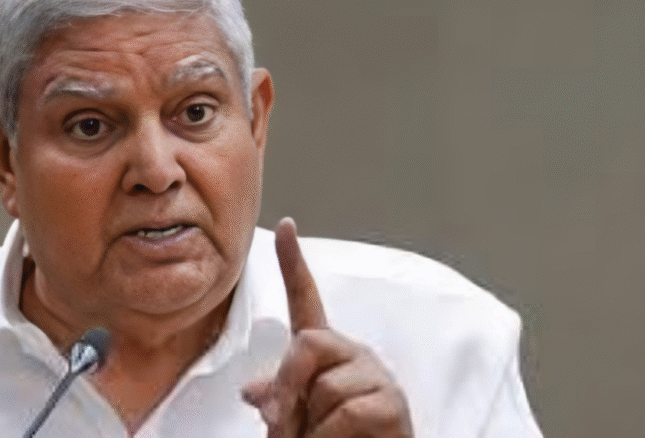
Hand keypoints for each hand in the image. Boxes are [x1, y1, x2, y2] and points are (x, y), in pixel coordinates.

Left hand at [242, 218, 412, 437]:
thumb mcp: (295, 419)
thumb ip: (277, 398)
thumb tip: (251, 390)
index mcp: (325, 353)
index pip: (306, 300)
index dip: (292, 264)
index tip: (285, 227)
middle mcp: (352, 355)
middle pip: (307, 343)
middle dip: (288, 385)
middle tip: (284, 424)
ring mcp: (376, 376)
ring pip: (326, 388)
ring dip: (311, 426)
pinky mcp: (393, 403)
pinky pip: (347, 413)